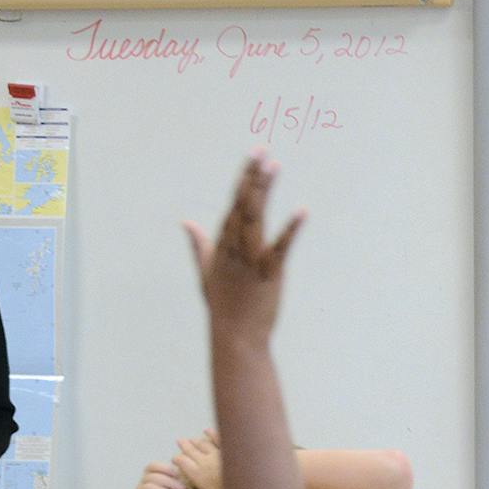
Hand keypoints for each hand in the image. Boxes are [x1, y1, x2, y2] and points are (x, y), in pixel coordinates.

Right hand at [173, 428, 224, 488]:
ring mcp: (216, 452)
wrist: (248, 477)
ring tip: (191, 438)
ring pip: (202, 444)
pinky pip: (217, 438)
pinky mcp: (226, 447)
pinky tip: (207, 430)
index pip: (183, 464)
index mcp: (198, 474)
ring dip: (196, 441)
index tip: (174, 458)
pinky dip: (212, 434)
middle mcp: (204, 461)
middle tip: (179, 441)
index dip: (177, 460)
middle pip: (191, 451)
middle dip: (184, 446)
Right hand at [183, 152, 304, 348]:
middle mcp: (233, 248)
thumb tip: (186, 223)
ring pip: (256, 219)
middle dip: (252, 177)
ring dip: (264, 191)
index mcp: (221, 245)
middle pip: (242, 205)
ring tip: (274, 167)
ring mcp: (250, 260)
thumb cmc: (222, 306)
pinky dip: (291, 230)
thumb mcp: (206, 273)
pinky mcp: (268, 274)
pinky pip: (280, 248)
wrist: (235, 337)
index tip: (254, 157)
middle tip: (262, 151)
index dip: (244, 180)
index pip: (233, 205)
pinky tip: (302, 211)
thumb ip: (198, 245)